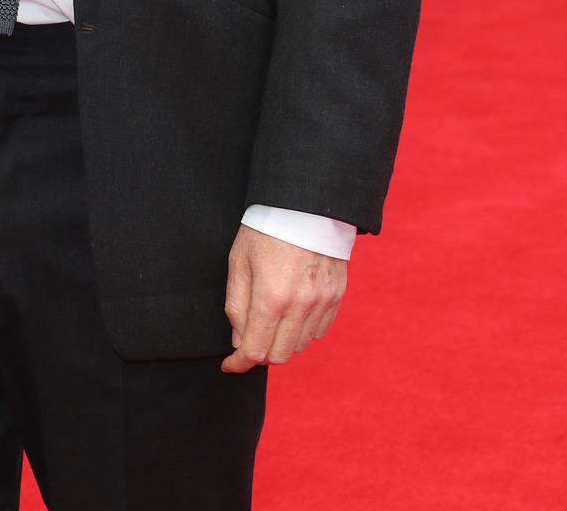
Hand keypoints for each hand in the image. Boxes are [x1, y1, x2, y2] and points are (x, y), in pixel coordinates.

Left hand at [221, 224, 345, 373]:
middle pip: (279, 355)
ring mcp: (322, 302)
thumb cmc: (267, 227)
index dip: (239, 363)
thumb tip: (239, 340)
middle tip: (248, 338)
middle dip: (260, 353)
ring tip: (270, 321)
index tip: (230, 364)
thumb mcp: (239, 261)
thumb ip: (236, 305)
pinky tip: (292, 314)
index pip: (255, 351)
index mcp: (271, 297)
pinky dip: (303, 331)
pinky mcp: (336, 295)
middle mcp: (300, 306)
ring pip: (301, 346)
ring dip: (282, 342)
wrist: (306, 202)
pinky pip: (319, 330)